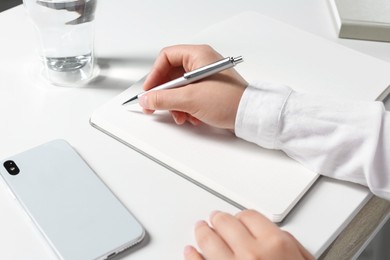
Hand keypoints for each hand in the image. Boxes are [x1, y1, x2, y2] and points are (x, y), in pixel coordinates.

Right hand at [139, 44, 247, 129]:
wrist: (250, 115)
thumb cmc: (230, 101)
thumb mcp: (190, 99)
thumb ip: (163, 99)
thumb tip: (147, 99)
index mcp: (198, 55)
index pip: (166, 57)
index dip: (154, 75)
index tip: (149, 91)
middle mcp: (202, 63)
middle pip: (171, 75)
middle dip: (165, 94)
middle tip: (156, 106)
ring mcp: (206, 77)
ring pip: (179, 88)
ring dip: (175, 104)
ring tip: (180, 116)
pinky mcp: (209, 90)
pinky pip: (190, 95)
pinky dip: (186, 107)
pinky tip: (192, 117)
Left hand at [184, 210, 313, 259]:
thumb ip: (290, 247)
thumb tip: (276, 236)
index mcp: (276, 245)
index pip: (249, 217)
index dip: (241, 216)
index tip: (237, 218)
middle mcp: (251, 254)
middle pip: (225, 224)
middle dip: (218, 220)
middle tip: (215, 219)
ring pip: (208, 241)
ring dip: (202, 233)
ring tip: (201, 230)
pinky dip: (191, 256)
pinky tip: (190, 252)